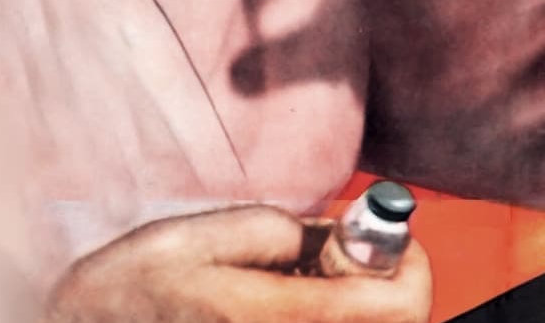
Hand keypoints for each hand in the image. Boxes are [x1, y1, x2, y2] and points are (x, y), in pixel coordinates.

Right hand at [41, 205, 431, 322]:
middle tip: (333, 254)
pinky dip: (325, 316)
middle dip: (377, 281)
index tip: (384, 238)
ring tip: (297, 277)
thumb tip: (343, 239)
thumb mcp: (205, 234)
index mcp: (269, 318)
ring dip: (352, 302)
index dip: (409, 265)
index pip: (396, 306)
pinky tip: (284, 301)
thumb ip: (285, 230)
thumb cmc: (135, 283)